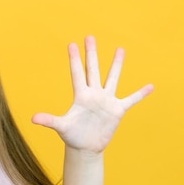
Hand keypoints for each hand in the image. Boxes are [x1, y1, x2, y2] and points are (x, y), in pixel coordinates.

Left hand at [31, 36, 152, 153]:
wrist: (85, 147)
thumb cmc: (72, 136)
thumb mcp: (61, 127)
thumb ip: (49, 120)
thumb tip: (33, 119)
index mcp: (80, 96)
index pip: (77, 73)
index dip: (75, 59)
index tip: (72, 44)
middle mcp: (94, 94)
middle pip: (93, 70)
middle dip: (91, 54)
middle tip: (90, 37)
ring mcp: (106, 101)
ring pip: (112, 78)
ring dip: (116, 65)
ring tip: (120, 49)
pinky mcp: (117, 110)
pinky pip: (130, 100)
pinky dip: (140, 94)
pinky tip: (150, 86)